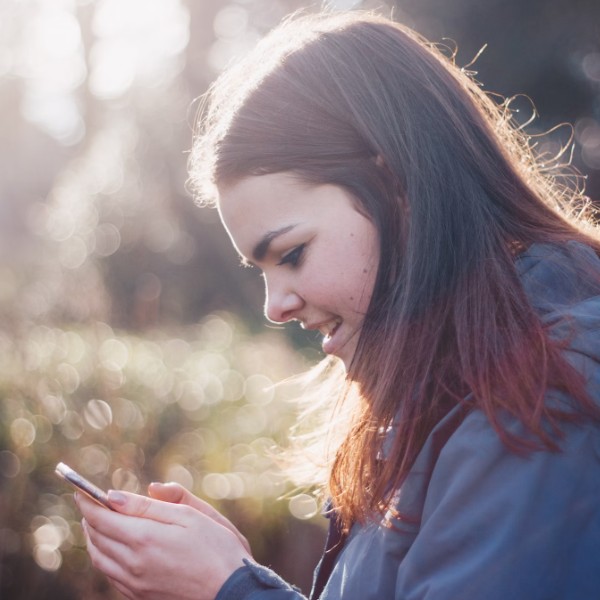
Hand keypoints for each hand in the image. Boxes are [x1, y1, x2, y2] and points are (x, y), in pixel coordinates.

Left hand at [76, 487, 252, 599]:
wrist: (231, 592)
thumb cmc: (216, 548)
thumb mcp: (189, 515)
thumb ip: (151, 505)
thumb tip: (114, 496)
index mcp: (144, 538)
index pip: (101, 517)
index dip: (88, 502)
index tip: (80, 489)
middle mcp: (132, 564)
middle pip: (96, 537)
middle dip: (90, 517)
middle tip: (89, 502)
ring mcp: (134, 584)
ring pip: (99, 558)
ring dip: (93, 537)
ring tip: (97, 522)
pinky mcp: (140, 596)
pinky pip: (110, 574)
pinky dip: (103, 556)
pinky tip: (113, 548)